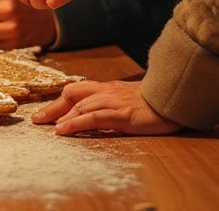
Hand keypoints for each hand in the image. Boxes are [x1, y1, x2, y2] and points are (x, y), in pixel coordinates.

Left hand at [32, 80, 182, 135]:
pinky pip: (94, 117)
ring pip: (80, 105)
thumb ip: (115, 103)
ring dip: (61, 116)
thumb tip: (99, 113)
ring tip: (47, 127)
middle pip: (73, 94)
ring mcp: (115, 102)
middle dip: (53, 107)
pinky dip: (76, 123)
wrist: (180, 100)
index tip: (45, 113)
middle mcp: (109, 92)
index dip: (59, 101)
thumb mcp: (132, 99)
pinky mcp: (124, 115)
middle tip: (37, 120)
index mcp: (110, 88)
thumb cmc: (158, 102)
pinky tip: (64, 130)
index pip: (77, 90)